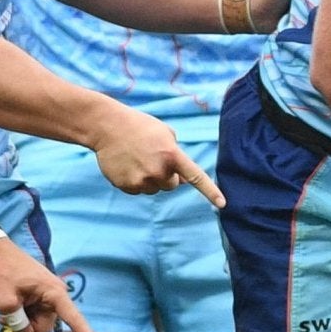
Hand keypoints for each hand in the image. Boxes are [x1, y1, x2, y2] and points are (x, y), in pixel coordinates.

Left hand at [0, 241, 100, 331]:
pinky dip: (22, 314)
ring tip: (7, 305)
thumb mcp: (4, 302)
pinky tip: (11, 303)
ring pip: (38, 322)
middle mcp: (56, 295)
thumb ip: (18, 325)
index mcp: (54, 294)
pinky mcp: (40, 295)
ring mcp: (48, 295)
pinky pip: (34, 313)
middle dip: (27, 327)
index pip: (74, 319)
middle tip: (7, 314)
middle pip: (45, 326)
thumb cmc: (0, 272)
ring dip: (22, 320)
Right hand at [90, 106, 223, 205]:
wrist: (107, 126)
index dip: (210, 192)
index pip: (196, 177)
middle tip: (152, 158)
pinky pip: (138, 190)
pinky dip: (134, 181)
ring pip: (154, 189)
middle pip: (172, 185)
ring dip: (150, 179)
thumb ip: (178, 157)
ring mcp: (142, 180)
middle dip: (167, 176)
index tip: (223, 205)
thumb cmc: (141, 128)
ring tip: (137, 159)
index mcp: (172, 155)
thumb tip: (183, 182)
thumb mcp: (166, 135)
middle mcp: (159, 170)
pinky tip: (127, 165)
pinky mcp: (126, 186)